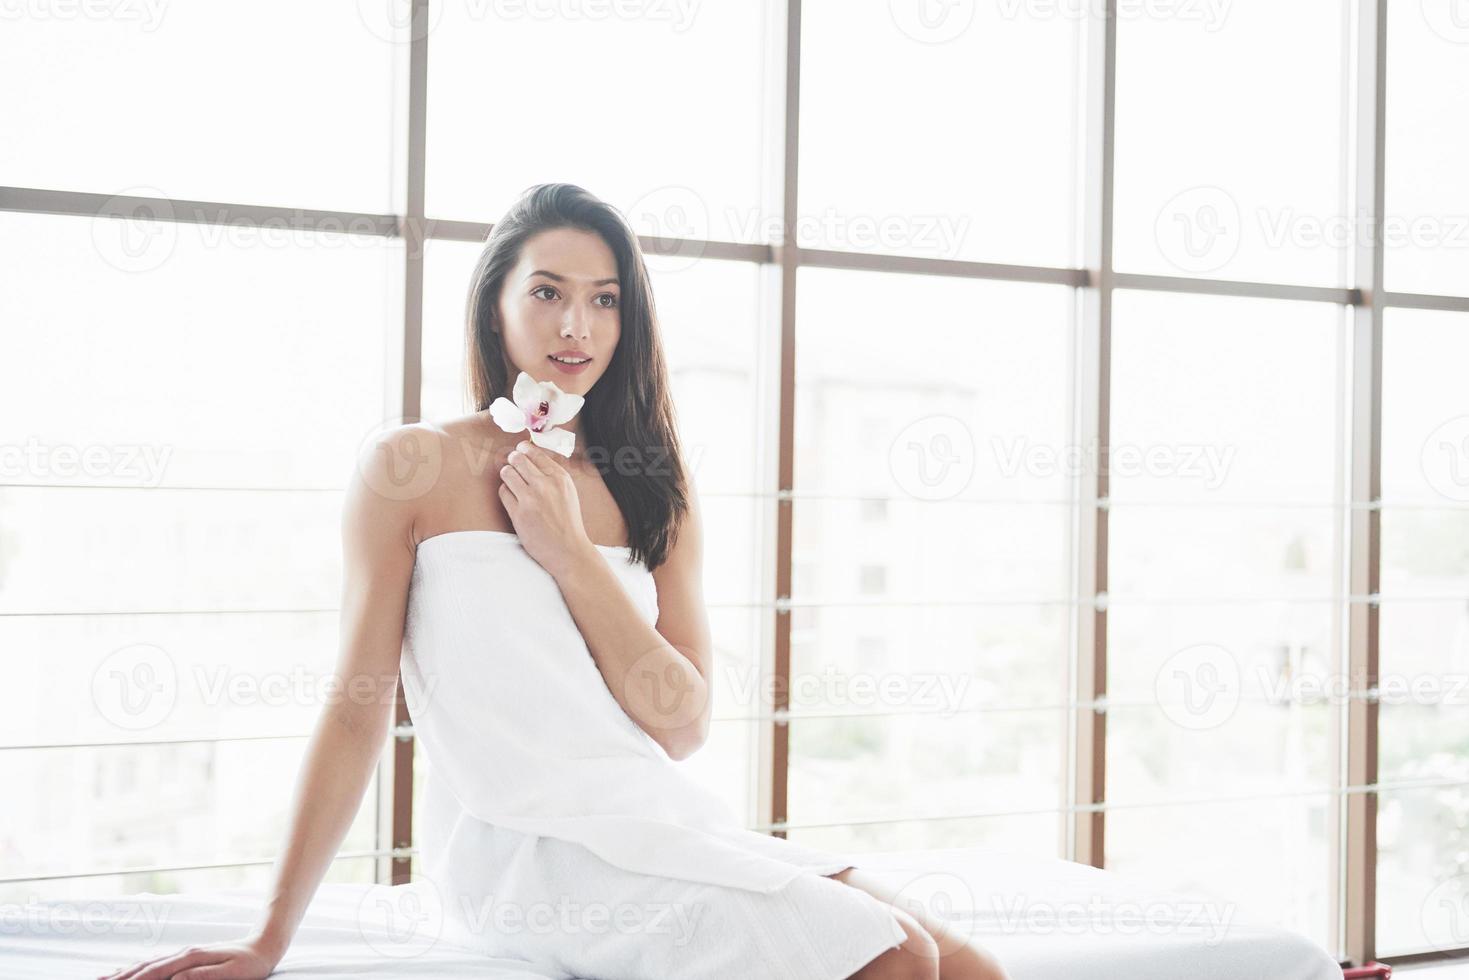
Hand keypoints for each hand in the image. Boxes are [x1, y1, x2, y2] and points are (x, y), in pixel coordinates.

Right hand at [97, 934, 281, 978]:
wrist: (263, 946)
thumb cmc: (249, 964)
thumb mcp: (230, 973)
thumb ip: (202, 976)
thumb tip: (176, 979)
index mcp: (190, 959)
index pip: (154, 973)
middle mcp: (181, 954)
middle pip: (144, 968)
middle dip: (120, 978)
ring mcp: (181, 955)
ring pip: (145, 965)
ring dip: (123, 973)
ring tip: (103, 979)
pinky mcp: (184, 959)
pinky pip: (154, 964)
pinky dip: (137, 968)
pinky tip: (128, 972)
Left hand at [498, 439, 594, 575]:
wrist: (568, 550)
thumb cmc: (568, 522)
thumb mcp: (568, 492)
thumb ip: (553, 475)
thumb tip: (532, 456)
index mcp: (560, 478)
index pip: (535, 453)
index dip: (524, 449)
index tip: (520, 450)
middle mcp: (546, 485)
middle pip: (518, 459)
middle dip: (513, 460)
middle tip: (513, 464)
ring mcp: (531, 499)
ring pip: (507, 473)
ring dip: (507, 475)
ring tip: (512, 481)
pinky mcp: (518, 513)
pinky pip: (503, 492)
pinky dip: (505, 492)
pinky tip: (513, 498)